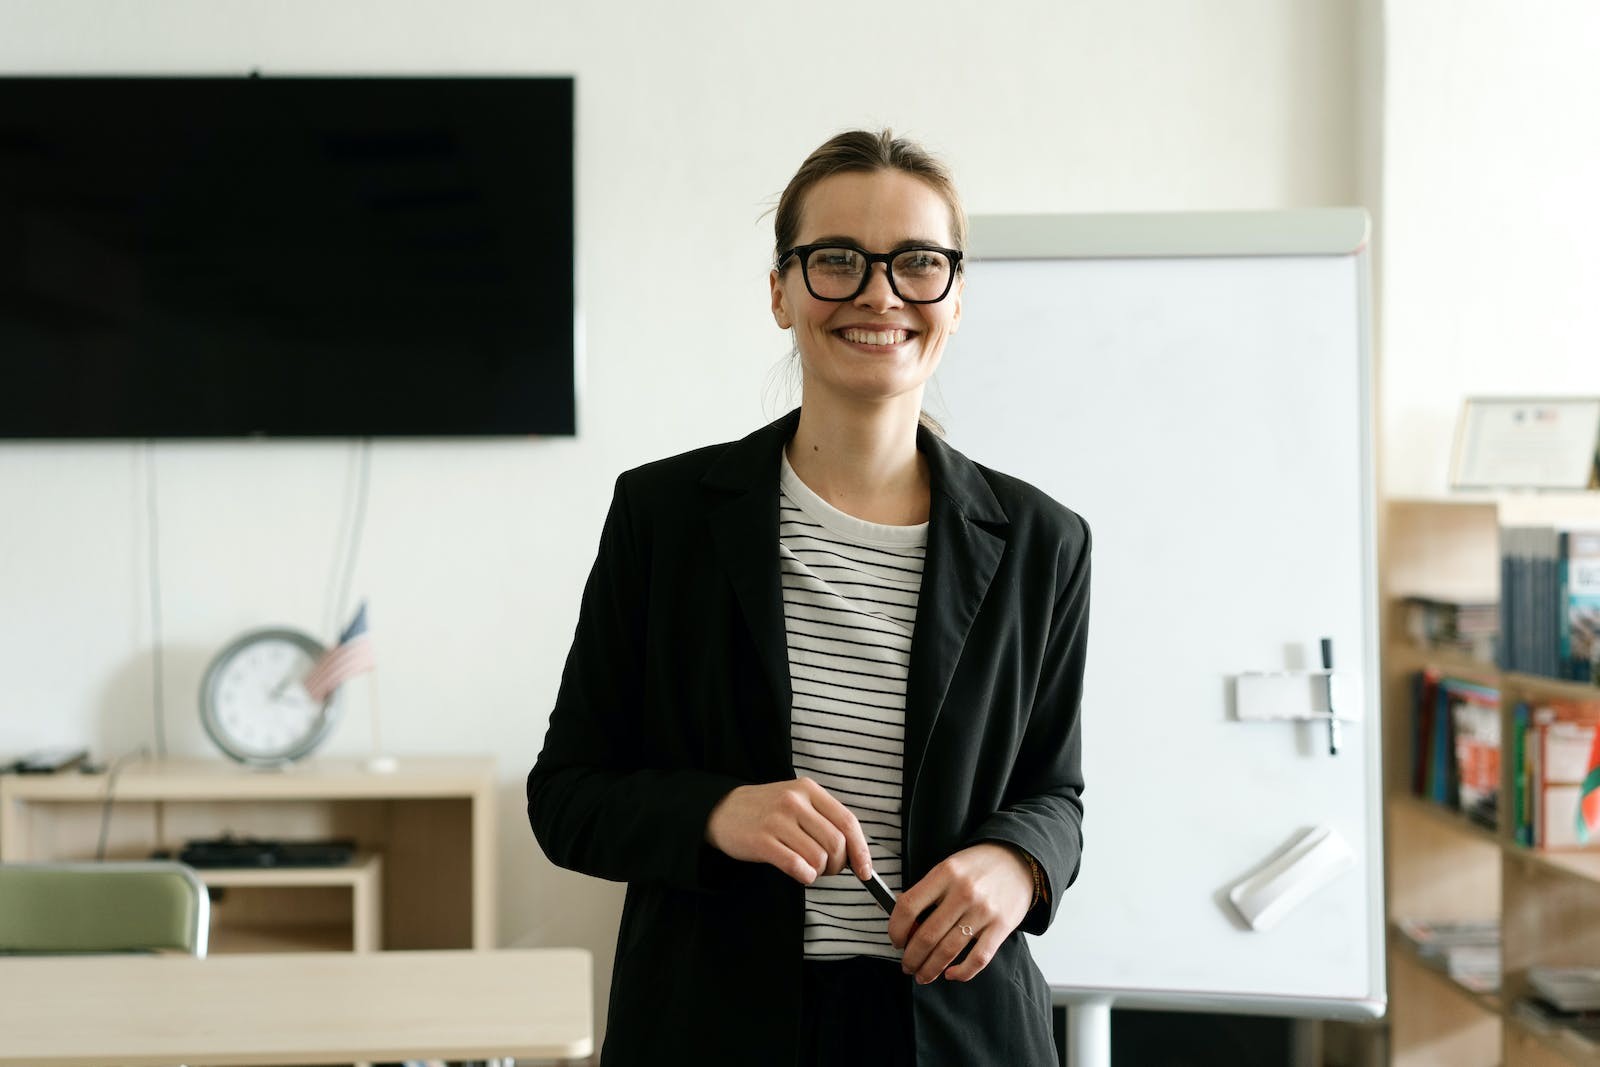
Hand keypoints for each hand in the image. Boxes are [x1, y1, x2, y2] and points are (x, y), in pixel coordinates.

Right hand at [705, 777, 873, 884]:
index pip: (847, 821)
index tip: (865, 871)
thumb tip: (856, 854)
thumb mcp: (796, 802)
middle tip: (826, 869)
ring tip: (807, 868)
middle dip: (838, 865)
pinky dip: (805, 875)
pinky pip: (796, 865)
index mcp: (808, 790)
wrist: (722, 811)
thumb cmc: (766, 811)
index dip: (860, 850)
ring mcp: (777, 820)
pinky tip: (799, 873)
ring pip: (818, 857)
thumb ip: (824, 820)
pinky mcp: (762, 840)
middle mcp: (795, 801)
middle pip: (836, 842)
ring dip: (819, 871)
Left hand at [889, 842, 1033, 984]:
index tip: (896, 940)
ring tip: (922, 975)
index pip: (908, 907)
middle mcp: (963, 892)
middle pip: (926, 935)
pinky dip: (961, 973)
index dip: (896, 929)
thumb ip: (928, 892)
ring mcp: (983, 911)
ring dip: (930, 969)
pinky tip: (950, 974)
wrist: (1018, 860)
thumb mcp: (949, 867)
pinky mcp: (1002, 927)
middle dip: (911, 957)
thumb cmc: (978, 867)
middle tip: (907, 965)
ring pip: (948, 951)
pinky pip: (978, 959)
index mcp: (945, 873)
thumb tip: (906, 925)